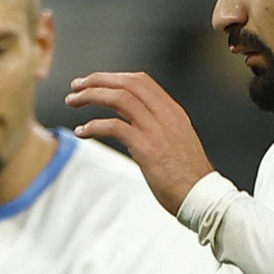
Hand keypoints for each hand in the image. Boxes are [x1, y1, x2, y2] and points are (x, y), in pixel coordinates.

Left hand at [67, 71, 216, 214]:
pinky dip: (93, 126)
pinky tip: (81, 132)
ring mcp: (156, 129)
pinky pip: (114, 126)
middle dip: (98, 80)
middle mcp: (165, 114)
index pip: (140, 81)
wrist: (201, 196)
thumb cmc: (186, 175)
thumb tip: (131, 124)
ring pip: (119, 98)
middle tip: (75, 86)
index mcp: (172, 110)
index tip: (94, 82)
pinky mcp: (146, 147)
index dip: (113, 77)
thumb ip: (157, 127)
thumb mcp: (175, 141)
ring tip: (72, 102)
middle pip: (127, 83)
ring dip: (91, 96)